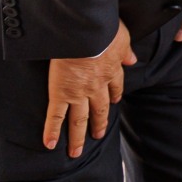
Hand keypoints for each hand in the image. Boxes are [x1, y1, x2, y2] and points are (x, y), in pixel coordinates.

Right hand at [44, 20, 134, 156]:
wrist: (85, 33)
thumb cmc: (102, 30)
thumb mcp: (122, 37)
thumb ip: (126, 50)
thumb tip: (132, 59)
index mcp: (111, 71)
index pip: (115, 88)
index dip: (114, 96)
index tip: (114, 102)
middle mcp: (97, 87)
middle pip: (100, 110)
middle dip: (98, 124)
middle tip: (97, 135)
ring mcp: (79, 93)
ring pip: (79, 119)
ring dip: (78, 137)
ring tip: (76, 151)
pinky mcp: (61, 93)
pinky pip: (56, 116)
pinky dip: (52, 131)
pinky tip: (50, 144)